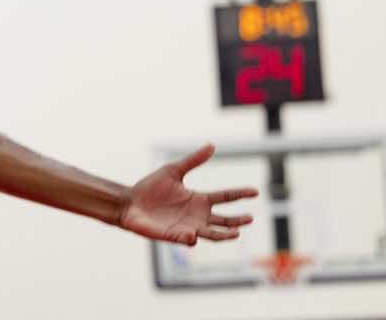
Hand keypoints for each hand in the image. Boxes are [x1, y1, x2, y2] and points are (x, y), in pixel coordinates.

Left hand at [120, 144, 257, 245]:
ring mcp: (188, 227)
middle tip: (249, 218)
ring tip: (235, 233)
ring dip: (224, 235)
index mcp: (199, 199)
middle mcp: (198, 216)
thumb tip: (212, 145)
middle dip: (237, 221)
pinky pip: (187, 240)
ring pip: (212, 235)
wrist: (130, 202)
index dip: (240, 194)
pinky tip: (193, 234)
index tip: (255, 191)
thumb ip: (193, 160)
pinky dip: (191, 238)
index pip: (225, 197)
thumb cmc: (150, 188)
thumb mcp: (173, 170)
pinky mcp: (175, 236)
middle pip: (224, 220)